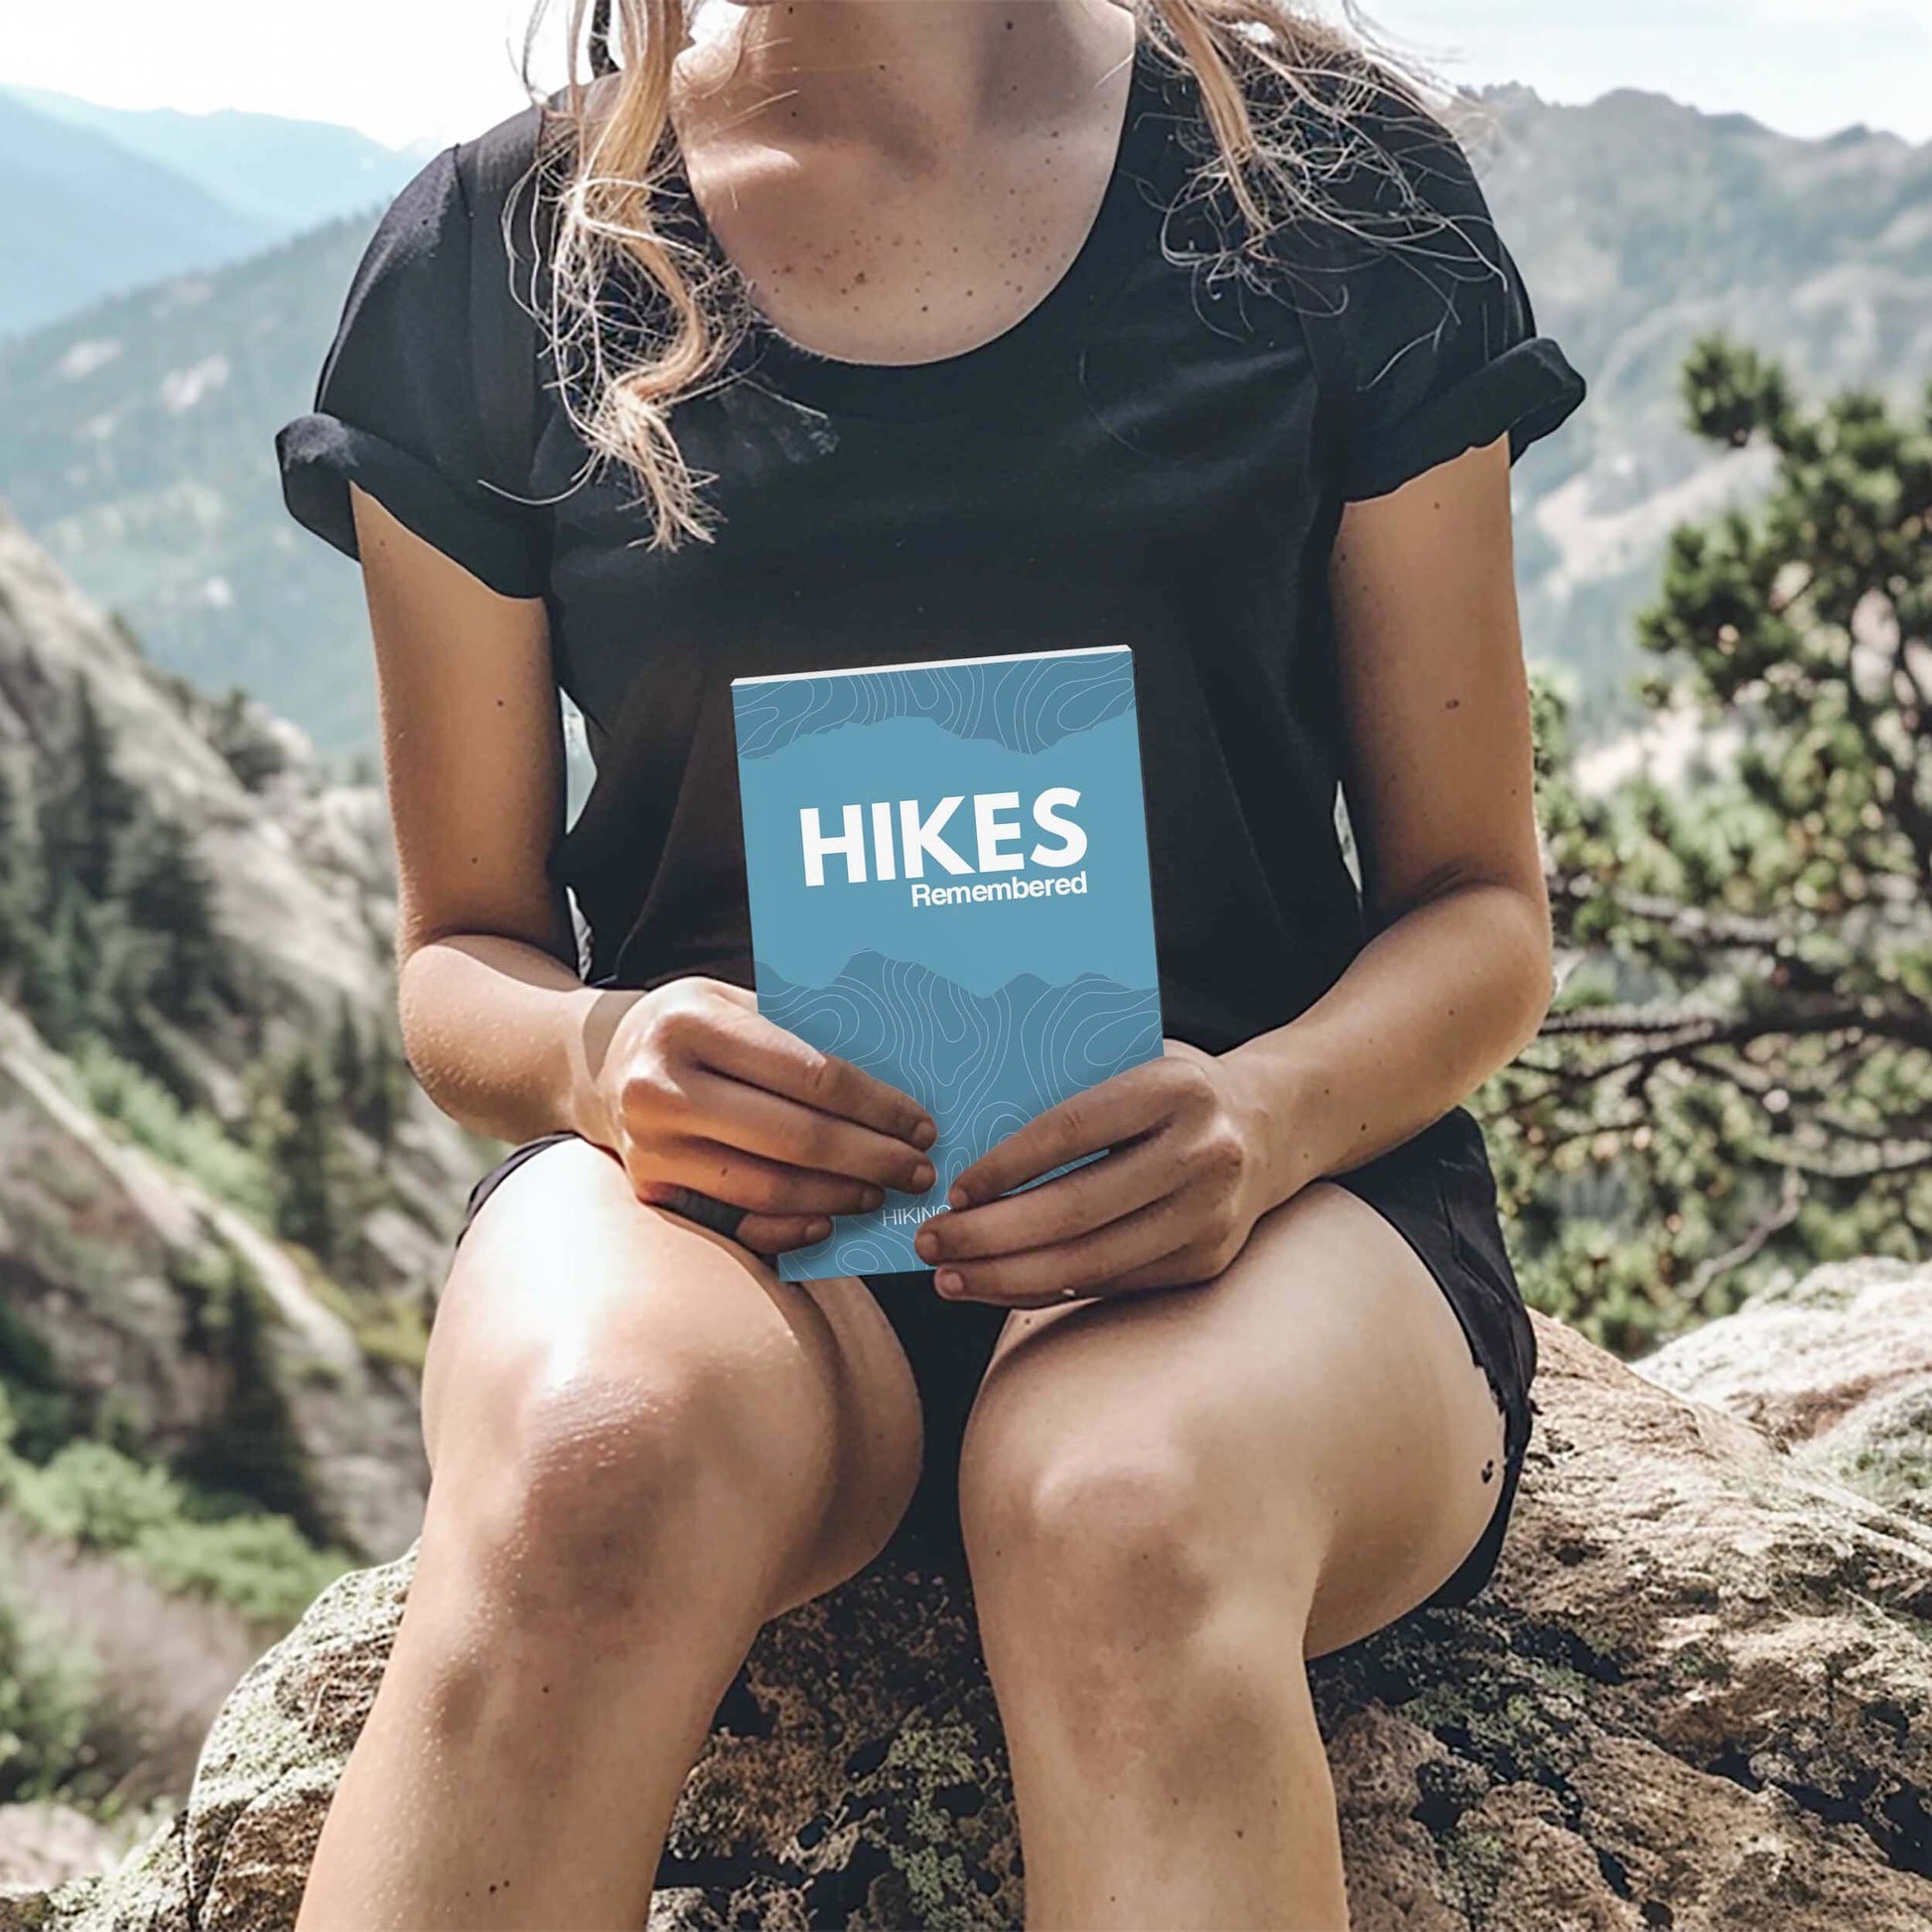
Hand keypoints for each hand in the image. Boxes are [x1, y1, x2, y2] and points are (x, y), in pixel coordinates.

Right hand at [595, 976, 938, 1255]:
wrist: (598, 1061)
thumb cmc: (689, 1025)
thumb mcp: (734, 999)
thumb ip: (800, 1026)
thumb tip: (901, 1067)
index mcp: (693, 1022)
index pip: (810, 1074)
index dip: (876, 1106)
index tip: (921, 1123)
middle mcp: (663, 1086)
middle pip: (794, 1137)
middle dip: (872, 1158)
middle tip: (920, 1171)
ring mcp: (651, 1145)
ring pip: (767, 1187)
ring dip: (838, 1196)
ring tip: (882, 1192)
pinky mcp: (649, 1188)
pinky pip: (734, 1220)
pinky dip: (789, 1226)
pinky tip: (830, 1220)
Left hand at [911, 1039, 1271, 1306]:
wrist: (1274, 1124)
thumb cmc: (1175, 1089)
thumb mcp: (1134, 1062)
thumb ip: (1068, 1088)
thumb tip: (965, 1135)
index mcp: (1175, 1088)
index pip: (1073, 1129)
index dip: (1007, 1165)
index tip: (953, 1189)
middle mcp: (1202, 1154)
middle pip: (1077, 1209)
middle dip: (992, 1235)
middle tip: (932, 1242)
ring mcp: (1210, 1216)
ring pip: (1091, 1262)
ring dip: (1009, 1276)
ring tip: (949, 1277)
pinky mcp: (1207, 1261)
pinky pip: (1112, 1285)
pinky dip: (1048, 1290)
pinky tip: (999, 1285)